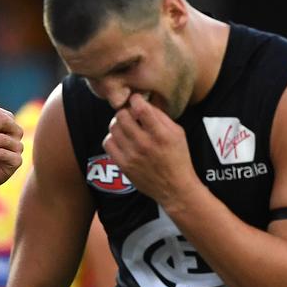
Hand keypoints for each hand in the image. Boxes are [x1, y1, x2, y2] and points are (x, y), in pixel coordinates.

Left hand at [102, 93, 199, 207]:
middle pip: (122, 115)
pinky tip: (121, 139)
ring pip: (113, 127)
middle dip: (126, 111)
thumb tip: (144, 102)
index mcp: (161, 134)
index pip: (141, 108)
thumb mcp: (178, 133)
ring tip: (126, 127)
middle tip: (130, 114)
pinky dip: (113, 138)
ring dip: (118, 123)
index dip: (135, 99)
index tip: (136, 100)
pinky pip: (108, 143)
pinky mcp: (123, 165)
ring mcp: (132, 155)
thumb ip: (160, 116)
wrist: (174, 187)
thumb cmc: (178, 158)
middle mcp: (145, 144)